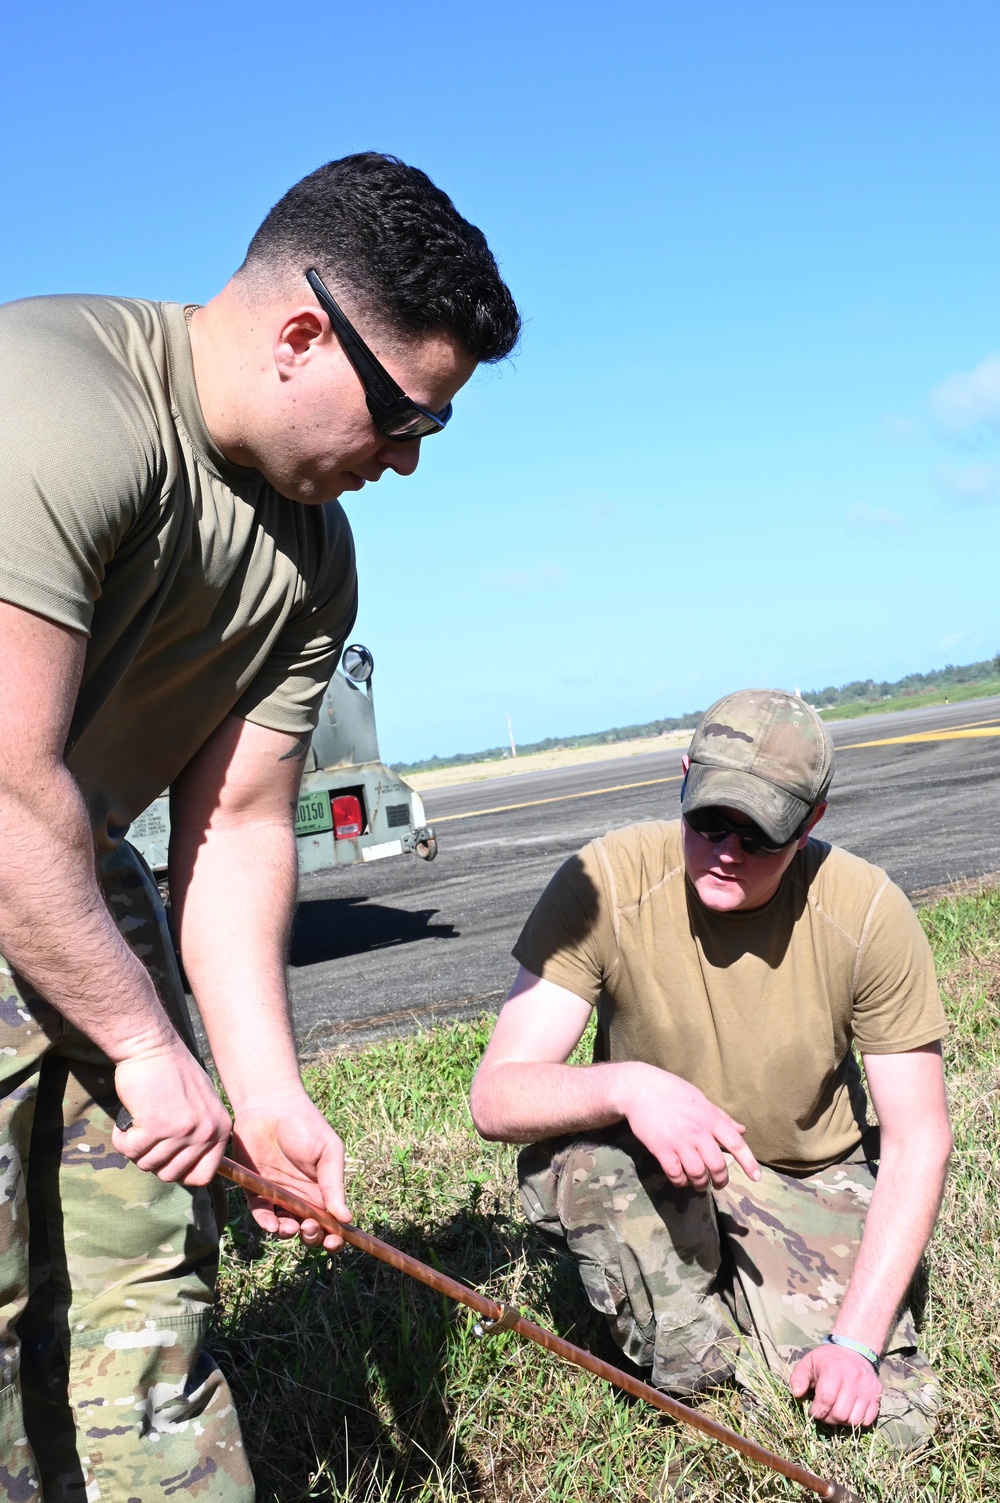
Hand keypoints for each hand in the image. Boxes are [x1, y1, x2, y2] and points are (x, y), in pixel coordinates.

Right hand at [112, 1041, 231, 1183]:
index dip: (180, 1174)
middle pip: (171, 1174)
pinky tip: (126, 1123)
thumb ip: (200, 1134)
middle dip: (153, 1160)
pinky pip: (130, 1151)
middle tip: (146, 1138)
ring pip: (147, 1164)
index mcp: (220, 1129)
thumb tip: (187, 1167)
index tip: (167, 1161)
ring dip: (135, 1148)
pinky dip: (122, 1140)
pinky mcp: (155, 1126)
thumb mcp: (202, 1105)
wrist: (152, 1047)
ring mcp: (181, 1131)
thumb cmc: (173, 1073)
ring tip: (137, 1126)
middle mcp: (205, 1132)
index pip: (204, 1175)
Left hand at [231, 1088, 349, 1251]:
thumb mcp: (328, 1152)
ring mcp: (279, 1195)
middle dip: (312, 1238)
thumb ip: (334, 1184)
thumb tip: (347, 1218)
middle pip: (309, 1231)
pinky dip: (267, 1222)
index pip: (332, 1221)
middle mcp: (302, 1197)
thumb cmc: (306, 1124)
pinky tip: (272, 1222)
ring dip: (290, 1234)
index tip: (335, 1240)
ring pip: (285, 1228)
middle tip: (310, 1227)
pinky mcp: (256, 1190)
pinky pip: (261, 1214)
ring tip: (292, 1227)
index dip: (335, 1236)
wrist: (270, 1105)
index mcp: (323, 1189)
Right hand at [625, 1065, 760, 1189]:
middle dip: (720, 1180)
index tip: (757, 1178)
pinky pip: (676, 1174)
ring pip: (697, 1174)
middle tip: (718, 1184)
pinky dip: (681, 1182)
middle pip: (717, 1166)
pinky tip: (681, 1180)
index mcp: (710, 1118)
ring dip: (701, 1184)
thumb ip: (721, 1117)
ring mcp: (679, 1142)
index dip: (748, 1162)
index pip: (735, 1144)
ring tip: (699, 1184)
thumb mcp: (701, 1100)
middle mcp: (698, 1132)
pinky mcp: (661, 1149)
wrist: (640, 1088)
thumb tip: (741, 1131)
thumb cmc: (673, 1092)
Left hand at [790, 1343, 882, 1429]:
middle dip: (829, 1418)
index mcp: (833, 1370)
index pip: (826, 1399)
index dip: (817, 1410)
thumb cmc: (827, 1359)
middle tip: (825, 1412)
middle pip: (840, 1414)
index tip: (813, 1409)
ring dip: (843, 1421)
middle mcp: (853, 1379)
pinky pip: (868, 1420)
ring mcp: (867, 1388)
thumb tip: (797, 1394)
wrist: (854, 1349)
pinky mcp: (877, 1394)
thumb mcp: (809, 1362)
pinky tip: (849, 1411)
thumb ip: (798, 1377)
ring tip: (837, 1411)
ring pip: (854, 1420)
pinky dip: (857, 1421)